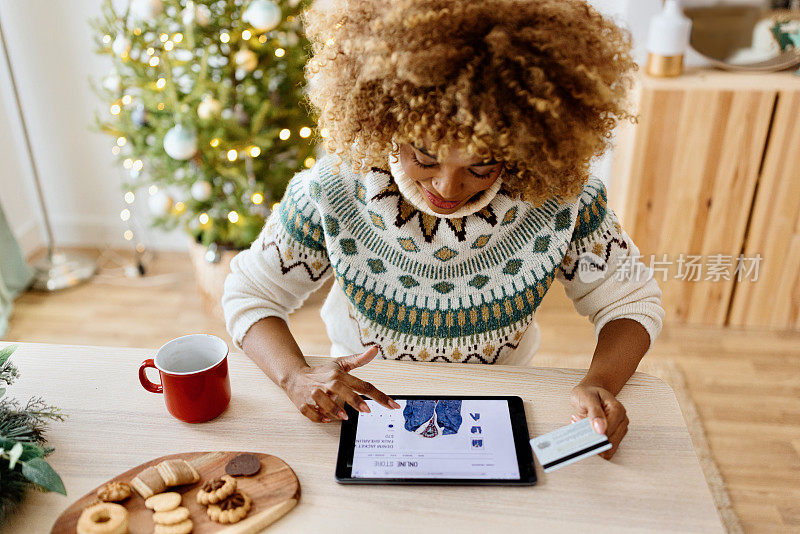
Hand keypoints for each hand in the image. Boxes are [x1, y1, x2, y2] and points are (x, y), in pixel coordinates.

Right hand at [283, 346, 399, 422]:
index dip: (379, 396)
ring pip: (325, 402)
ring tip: (344, 417)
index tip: (392, 405)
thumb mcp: (341, 364)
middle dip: (354, 400)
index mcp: (339, 375)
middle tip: (366, 410)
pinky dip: (318, 417)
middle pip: (343, 391)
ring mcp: (314, 393)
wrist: (295, 376)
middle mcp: (328, 383)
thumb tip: (376, 349)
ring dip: (334, 410)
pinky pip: (311, 412)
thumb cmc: (322, 372)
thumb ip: (360, 359)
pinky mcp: (303, 403)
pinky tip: (326, 419)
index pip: (363, 385)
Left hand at [569, 384, 628, 459]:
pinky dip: (593, 443)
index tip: (582, 432)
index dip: (595, 435)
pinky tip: (585, 430)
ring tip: (582, 425)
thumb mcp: (587, 398)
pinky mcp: (614, 435)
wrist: (590, 391)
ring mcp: (619, 429)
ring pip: (608, 448)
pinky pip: (604, 447)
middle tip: (579, 425)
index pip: (609, 431)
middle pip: (610, 442)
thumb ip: (594, 412)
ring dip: (593, 441)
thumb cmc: (588, 393)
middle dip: (593, 439)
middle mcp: (621, 421)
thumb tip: (600, 430)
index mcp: (617, 410)